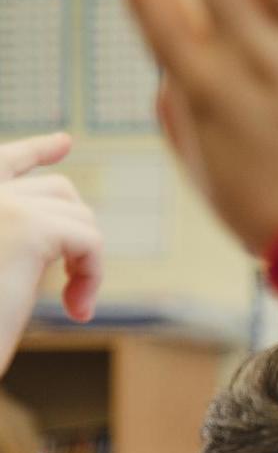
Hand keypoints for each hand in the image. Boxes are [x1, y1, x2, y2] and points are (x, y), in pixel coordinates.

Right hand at [0, 133, 102, 372]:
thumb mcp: (3, 265)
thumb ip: (22, 233)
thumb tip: (65, 218)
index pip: (5, 160)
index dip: (37, 151)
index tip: (65, 142)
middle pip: (58, 190)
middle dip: (77, 235)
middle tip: (74, 286)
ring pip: (79, 216)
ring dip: (87, 262)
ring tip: (73, 303)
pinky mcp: (27, 226)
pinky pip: (89, 239)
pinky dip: (93, 275)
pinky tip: (78, 310)